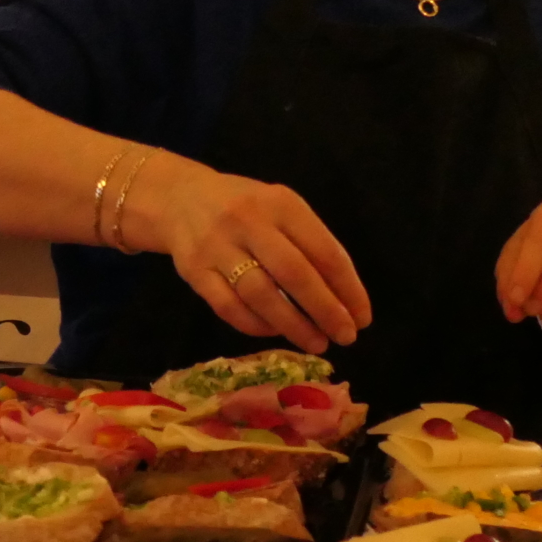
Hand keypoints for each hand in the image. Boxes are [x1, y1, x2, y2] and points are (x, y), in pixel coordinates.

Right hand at [128, 154, 370, 354]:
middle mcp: (249, 221)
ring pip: (260, 295)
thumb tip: (344, 298)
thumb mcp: (280, 209)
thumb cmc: (245, 208)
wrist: (179, 199)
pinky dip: (256, 325)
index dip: (348, 288)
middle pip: (294, 274)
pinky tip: (275, 332)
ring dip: (293, 325)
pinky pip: (229, 307)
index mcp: (281, 204)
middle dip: (325, 310)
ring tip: (316, 343)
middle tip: (345, 336)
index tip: (362, 318)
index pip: (324, 251)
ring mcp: (218, 247)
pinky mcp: (194, 272)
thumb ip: (309, 243)